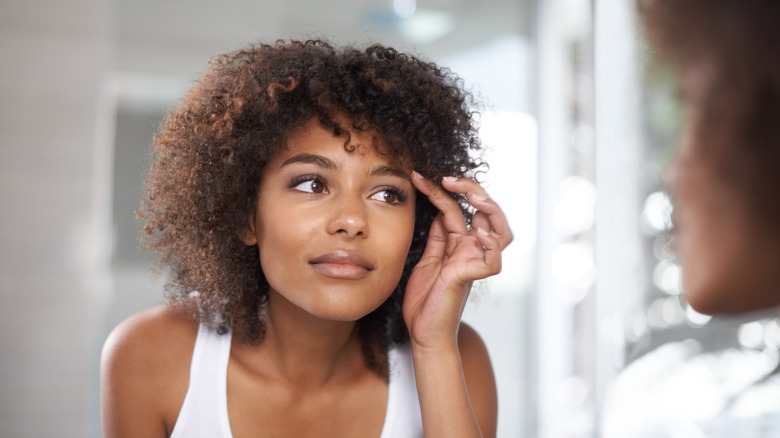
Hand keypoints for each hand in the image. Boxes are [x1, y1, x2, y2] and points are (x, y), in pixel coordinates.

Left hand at [403, 172, 512, 350]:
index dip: (442, 190)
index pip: (458, 209)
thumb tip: (439, 210)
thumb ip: (437, 236)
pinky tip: (477, 233)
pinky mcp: (471, 277)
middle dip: (473, 191)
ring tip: (472, 197)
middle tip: (449, 179)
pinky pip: (493, 260)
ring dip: (490, 210)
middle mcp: (471, 251)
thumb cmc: (425, 300)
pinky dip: (490, 245)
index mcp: (459, 244)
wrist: (422, 332)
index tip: (419, 177)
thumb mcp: (427, 259)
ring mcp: (474, 263)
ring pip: (501, 232)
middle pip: (488, 213)